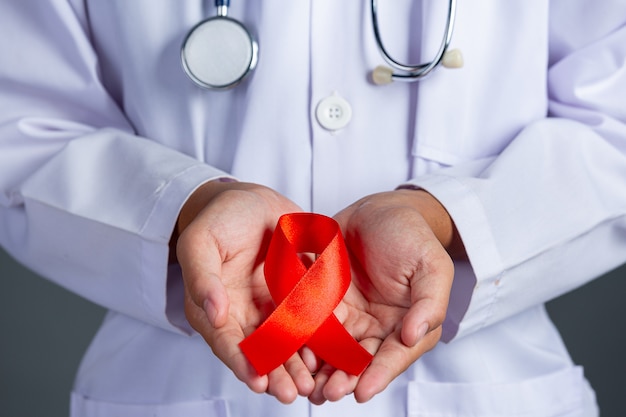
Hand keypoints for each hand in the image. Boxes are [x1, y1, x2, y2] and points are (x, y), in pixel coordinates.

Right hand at [173, 180, 315, 402]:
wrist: (249, 201)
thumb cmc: (218, 219)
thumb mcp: (201, 242)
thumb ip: (203, 278)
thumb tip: (213, 313)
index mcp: (214, 308)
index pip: (227, 341)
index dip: (242, 362)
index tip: (258, 381)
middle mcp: (244, 314)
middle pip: (260, 351)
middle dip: (276, 373)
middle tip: (293, 393)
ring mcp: (271, 306)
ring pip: (286, 341)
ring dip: (298, 363)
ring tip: (314, 384)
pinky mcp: (296, 294)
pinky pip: (308, 318)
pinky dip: (318, 336)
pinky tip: (330, 350)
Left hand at [308, 189, 457, 403]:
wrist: (377, 209)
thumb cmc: (410, 234)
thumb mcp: (430, 264)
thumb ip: (429, 302)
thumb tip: (416, 336)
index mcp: (408, 324)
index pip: (394, 355)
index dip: (379, 375)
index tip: (362, 392)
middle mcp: (378, 328)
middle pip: (360, 362)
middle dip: (344, 379)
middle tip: (327, 393)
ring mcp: (350, 317)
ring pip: (334, 351)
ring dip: (321, 370)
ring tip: (306, 385)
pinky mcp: (325, 303)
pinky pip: (312, 326)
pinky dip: (303, 342)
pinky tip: (291, 353)